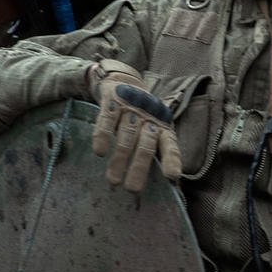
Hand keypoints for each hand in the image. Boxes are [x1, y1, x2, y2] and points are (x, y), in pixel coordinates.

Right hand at [88, 59, 182, 191]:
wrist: (124, 81)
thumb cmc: (141, 116)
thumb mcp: (154, 128)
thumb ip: (159, 150)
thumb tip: (172, 183)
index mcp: (162, 126)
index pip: (170, 145)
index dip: (172, 160)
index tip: (171, 176)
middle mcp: (149, 117)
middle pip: (146, 145)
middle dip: (139, 168)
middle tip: (132, 189)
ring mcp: (130, 108)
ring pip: (126, 136)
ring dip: (120, 159)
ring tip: (113, 180)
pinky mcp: (112, 101)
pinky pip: (107, 120)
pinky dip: (103, 136)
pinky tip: (99, 152)